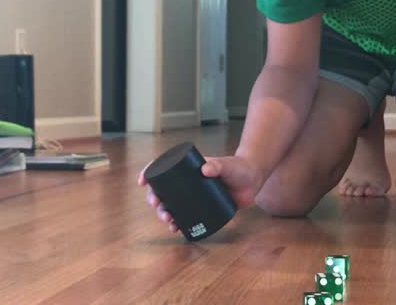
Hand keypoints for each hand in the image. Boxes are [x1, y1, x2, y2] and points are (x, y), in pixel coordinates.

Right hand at [137, 155, 264, 232]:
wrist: (253, 179)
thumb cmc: (238, 167)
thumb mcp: (226, 165)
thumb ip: (218, 165)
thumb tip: (206, 169)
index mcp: (188, 169)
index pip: (163, 168)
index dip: (149, 173)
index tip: (143, 182)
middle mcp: (189, 182)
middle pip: (164, 190)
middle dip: (155, 199)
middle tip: (157, 205)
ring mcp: (195, 196)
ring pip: (173, 205)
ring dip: (165, 213)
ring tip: (167, 220)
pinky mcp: (204, 208)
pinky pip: (187, 216)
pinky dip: (179, 223)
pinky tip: (175, 229)